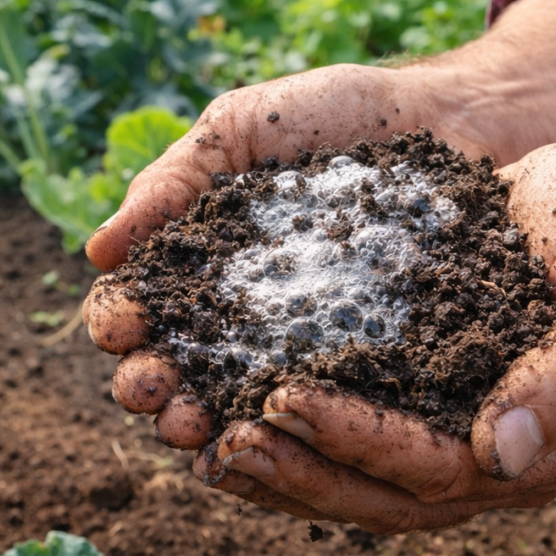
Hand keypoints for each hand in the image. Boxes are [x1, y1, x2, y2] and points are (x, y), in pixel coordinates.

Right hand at [82, 61, 505, 450]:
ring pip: (236, 401)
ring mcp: (306, 346)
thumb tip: (96, 252)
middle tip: (149, 391)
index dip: (120, 320)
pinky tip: (260, 442)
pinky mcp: (367, 367)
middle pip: (179, 365)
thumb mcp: (243, 128)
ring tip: (189, 428)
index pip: (144, 304)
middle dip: (150, 385)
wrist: (460, 121)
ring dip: (199, 422)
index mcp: (207, 261)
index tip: (119, 326)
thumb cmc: (346, 114)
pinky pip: (318, 409)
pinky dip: (281, 432)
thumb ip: (172, 181)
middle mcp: (247, 314)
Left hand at [189, 140, 555, 532]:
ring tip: (210, 444)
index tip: (285, 399)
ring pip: (367, 487)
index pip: (445, 472)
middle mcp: (507, 461)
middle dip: (304, 473)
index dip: (363, 445)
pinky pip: (360, 444)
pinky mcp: (432, 403)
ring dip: (288, 473)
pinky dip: (298, 441)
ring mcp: (466, 438)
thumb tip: (498, 456)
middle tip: (223, 442)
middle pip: (393, 498)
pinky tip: (235, 415)